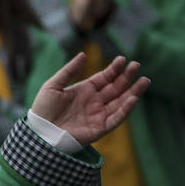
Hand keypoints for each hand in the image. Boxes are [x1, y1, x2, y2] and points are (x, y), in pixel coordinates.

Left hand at [29, 53, 149, 145]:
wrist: (40, 131)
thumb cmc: (44, 108)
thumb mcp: (54, 85)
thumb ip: (69, 70)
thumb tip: (83, 54)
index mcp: (85, 90)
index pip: (104, 78)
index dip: (114, 69)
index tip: (123, 59)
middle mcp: (95, 102)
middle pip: (116, 88)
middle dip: (127, 77)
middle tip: (137, 65)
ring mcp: (99, 115)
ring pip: (121, 102)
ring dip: (133, 92)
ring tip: (144, 80)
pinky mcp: (100, 128)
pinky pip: (116, 118)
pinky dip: (125, 109)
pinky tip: (133, 98)